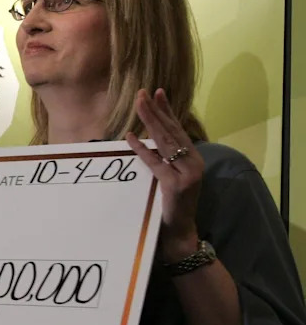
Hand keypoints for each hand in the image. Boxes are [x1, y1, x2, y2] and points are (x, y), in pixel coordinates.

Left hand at [125, 88, 203, 261]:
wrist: (181, 233)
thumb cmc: (173, 205)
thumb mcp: (171, 177)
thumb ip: (164, 159)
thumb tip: (146, 138)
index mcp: (194, 159)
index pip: (178, 129)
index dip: (167, 110)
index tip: (156, 92)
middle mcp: (194, 163)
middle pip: (172, 131)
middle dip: (156, 110)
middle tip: (144, 92)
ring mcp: (186, 174)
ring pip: (165, 142)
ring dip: (150, 121)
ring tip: (139, 104)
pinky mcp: (174, 185)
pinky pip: (155, 163)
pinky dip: (142, 149)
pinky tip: (130, 137)